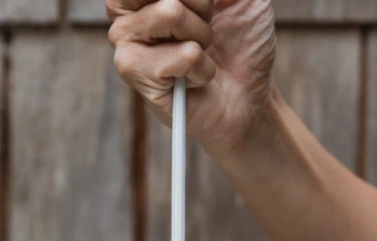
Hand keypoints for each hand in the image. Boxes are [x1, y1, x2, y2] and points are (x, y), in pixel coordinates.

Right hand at [107, 0, 277, 155]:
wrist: (249, 95)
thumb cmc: (240, 42)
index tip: (208, 5)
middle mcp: (127, 15)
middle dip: (201, 3)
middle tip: (206, 24)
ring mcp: (126, 42)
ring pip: (171, 11)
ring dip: (203, 34)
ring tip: (201, 51)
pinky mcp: (134, 73)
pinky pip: (182, 52)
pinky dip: (203, 67)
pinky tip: (195, 79)